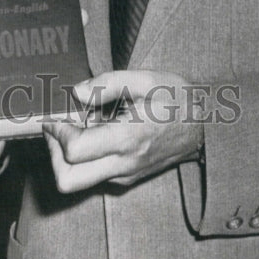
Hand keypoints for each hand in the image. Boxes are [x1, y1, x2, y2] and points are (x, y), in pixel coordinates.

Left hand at [44, 70, 204, 194]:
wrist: (205, 126)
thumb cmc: (176, 99)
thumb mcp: (145, 79)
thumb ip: (106, 84)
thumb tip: (75, 92)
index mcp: (127, 138)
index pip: (74, 151)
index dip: (57, 131)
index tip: (57, 113)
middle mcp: (122, 164)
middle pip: (67, 179)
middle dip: (53, 153)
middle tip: (59, 126)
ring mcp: (123, 175)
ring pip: (77, 180)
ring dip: (66, 154)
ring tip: (79, 123)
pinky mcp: (125, 177)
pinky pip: (92, 174)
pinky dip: (83, 156)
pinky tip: (95, 129)